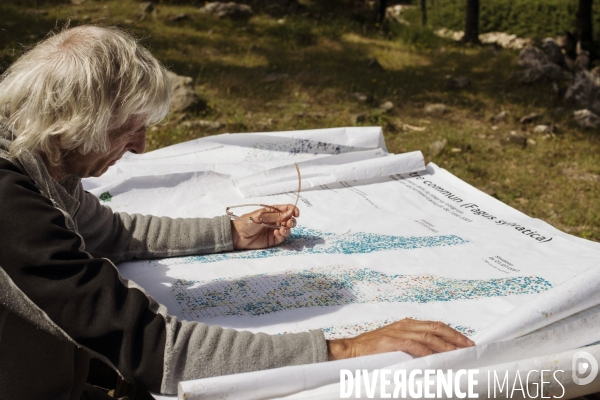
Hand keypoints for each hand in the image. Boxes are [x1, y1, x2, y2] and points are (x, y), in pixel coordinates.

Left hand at [231, 204, 298, 249]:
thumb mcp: (261, 216)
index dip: (293, 210)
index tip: (296, 213)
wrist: (237, 235)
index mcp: (272, 211)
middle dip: (292, 220)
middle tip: (289, 223)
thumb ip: (276, 215)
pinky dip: (282, 234)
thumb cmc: (247, 222)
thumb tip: (290, 212)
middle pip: (289, 219)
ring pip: (287, 228)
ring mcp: (275, 230)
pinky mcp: (273, 239)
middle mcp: (275, 220)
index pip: (286, 209)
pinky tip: (277, 233)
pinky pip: (282, 237)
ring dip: (288, 228)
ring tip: (283, 229)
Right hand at [327, 318, 474, 360]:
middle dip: (455, 337)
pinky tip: (435, 357)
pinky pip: (413, 344)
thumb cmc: (372, 350)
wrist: (351, 350)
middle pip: (437, 328)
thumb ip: (412, 345)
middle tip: (469, 346)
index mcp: (407, 324)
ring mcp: (399, 332)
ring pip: (429, 335)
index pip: (436, 326)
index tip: (466, 342)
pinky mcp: (392, 341)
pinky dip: (427, 350)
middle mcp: (406, 325)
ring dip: (446, 345)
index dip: (453, 333)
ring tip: (458, 353)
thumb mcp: (395, 344)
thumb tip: (432, 355)